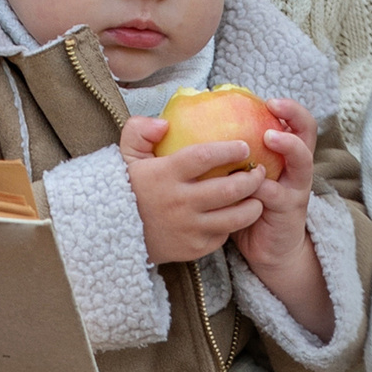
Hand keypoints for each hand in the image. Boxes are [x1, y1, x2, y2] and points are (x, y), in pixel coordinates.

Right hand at [120, 114, 265, 265]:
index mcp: (164, 175)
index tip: (244, 147)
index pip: (204, 157)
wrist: (113, 233)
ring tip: (258, 196)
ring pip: (234, 217)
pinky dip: (232, 225)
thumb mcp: (126, 156)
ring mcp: (188, 227)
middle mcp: (179, 202)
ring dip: (253, 205)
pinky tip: (236, 214)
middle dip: (252, 179)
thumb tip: (165, 123)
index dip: (229, 150)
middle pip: (229, 189)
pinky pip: (222, 235)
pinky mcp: (193, 248)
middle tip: (259, 171)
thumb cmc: (128, 189)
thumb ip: (139, 131)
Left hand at [229, 98, 329, 334]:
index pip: (293, 122)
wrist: (267, 249)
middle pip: (306, 133)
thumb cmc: (244, 207)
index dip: (287, 107)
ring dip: (288, 146)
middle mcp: (295, 167)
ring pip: (302, 161)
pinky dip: (263, 187)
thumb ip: (226, 156)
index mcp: (283, 155)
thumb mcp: (238, 177)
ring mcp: (296, 187)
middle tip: (273, 107)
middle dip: (294, 116)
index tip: (267, 98)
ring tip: (270, 137)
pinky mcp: (289, 209)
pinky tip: (250, 184)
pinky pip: (276, 194)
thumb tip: (186, 131)